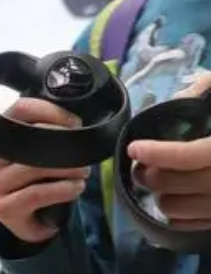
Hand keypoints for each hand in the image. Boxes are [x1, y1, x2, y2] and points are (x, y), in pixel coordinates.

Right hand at [0, 99, 88, 242]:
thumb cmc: (35, 183)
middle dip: (67, 145)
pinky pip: (37, 193)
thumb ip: (48, 135)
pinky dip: (64, 189)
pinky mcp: (5, 209)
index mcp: (4, 140)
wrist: (25, 221)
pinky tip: (75, 188)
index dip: (51, 111)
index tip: (75, 123)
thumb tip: (75, 124)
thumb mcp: (37, 155)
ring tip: (82, 173)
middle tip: (84, 157)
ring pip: (38, 166)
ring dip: (70, 169)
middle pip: (34, 137)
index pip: (21, 109)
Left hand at [128, 70, 210, 240]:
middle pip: (165, 181)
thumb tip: (185, 88)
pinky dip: (169, 210)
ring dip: (157, 192)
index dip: (155, 151)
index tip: (135, 147)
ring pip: (165, 204)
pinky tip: (178, 196)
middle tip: (145, 163)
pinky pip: (174, 222)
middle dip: (146, 171)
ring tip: (164, 180)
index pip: (184, 155)